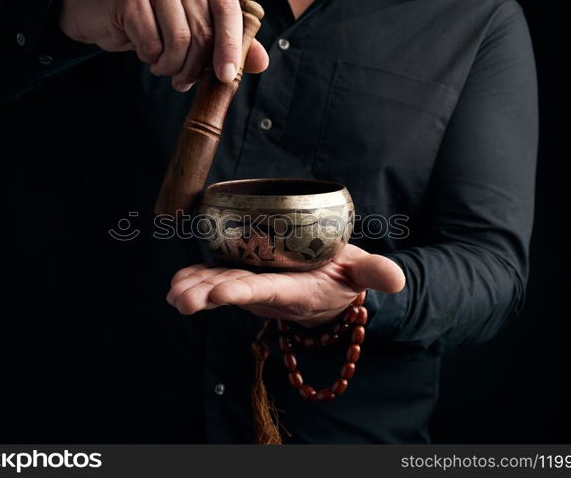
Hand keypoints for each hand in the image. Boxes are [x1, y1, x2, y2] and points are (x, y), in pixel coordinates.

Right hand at [59, 0, 269, 90]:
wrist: (101, 12)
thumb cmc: (154, 23)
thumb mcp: (194, 32)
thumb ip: (228, 43)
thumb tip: (263, 63)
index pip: (229, 9)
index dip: (232, 46)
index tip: (227, 76)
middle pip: (203, 31)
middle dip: (195, 67)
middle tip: (184, 82)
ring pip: (179, 40)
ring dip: (172, 66)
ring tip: (163, 69)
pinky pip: (151, 42)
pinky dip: (150, 59)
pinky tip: (145, 55)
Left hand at [167, 244, 405, 326]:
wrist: (327, 291)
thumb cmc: (344, 278)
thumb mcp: (361, 272)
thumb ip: (376, 274)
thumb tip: (397, 279)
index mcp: (294, 290)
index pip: (266, 292)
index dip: (241, 293)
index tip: (218, 294)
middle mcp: (268, 292)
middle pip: (234, 292)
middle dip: (207, 295)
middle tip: (181, 298)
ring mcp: (253, 286)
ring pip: (220, 286)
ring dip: (195, 288)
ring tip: (173, 291)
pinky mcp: (245, 277)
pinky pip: (217, 277)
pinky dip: (197, 278)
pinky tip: (178, 279)